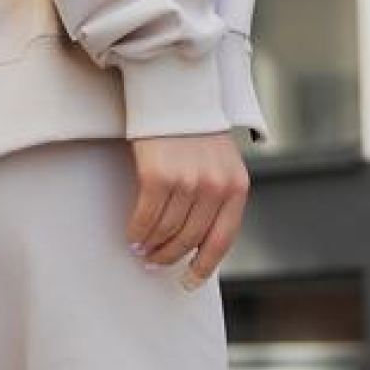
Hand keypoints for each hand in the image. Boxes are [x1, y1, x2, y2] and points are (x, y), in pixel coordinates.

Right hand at [127, 131, 248, 286]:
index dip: (203, 266)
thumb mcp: (220, 160)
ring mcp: (187, 182)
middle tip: (155, 262)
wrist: (177, 88)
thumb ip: (217, 194)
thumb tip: (196, 238)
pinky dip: (137, 231)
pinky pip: (146, 217)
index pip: (222, 239)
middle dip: (169, 255)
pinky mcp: (158, 176)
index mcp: (237, 186)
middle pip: (190, 239)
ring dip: (151, 246)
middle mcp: (215, 187)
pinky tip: (133, 234)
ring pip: (166, 231)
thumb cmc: (195, 126)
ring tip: (142, 249)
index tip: (189, 281)